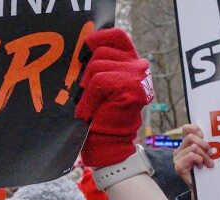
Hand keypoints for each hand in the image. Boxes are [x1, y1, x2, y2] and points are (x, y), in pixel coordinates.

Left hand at [76, 29, 152, 167]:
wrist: (109, 144)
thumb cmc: (101, 115)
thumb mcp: (100, 84)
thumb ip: (99, 65)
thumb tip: (80, 50)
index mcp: (132, 62)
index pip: (117, 36)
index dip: (98, 38)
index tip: (84, 51)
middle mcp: (139, 66)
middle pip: (101, 52)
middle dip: (86, 73)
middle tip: (86, 95)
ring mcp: (137, 77)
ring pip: (97, 67)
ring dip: (86, 90)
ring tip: (88, 107)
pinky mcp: (131, 88)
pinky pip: (99, 83)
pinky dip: (88, 99)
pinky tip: (88, 112)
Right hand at [173, 124, 213, 187]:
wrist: (202, 188)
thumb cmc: (205, 170)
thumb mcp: (206, 154)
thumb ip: (204, 144)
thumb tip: (209, 135)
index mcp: (184, 145)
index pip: (186, 128)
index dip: (196, 129)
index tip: (204, 136)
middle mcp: (178, 150)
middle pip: (191, 137)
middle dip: (204, 145)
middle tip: (211, 153)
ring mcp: (177, 159)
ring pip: (193, 147)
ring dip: (204, 156)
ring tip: (208, 164)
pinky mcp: (178, 167)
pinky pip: (192, 156)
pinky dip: (200, 160)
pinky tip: (201, 167)